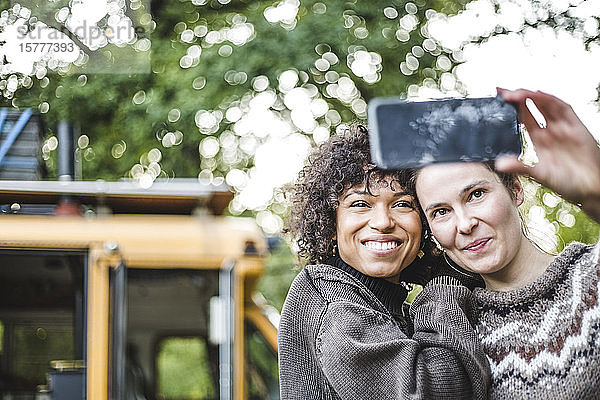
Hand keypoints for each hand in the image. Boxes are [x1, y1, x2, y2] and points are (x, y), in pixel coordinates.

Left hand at [496, 88, 599, 222]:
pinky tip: (538, 96)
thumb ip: (520, 166)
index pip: (522, 118)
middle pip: (532, 108)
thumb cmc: (566, 182)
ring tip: (515, 93)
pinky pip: (563, 109)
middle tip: (502, 91)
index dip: (510, 108)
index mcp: (538, 140)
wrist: (590, 188)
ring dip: (531, 96)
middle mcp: (549, 131)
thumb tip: (499, 164)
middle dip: (517, 98)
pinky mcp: (576, 126)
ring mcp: (563, 127)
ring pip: (546, 105)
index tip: (496, 99)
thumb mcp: (538, 174)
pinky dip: (550, 101)